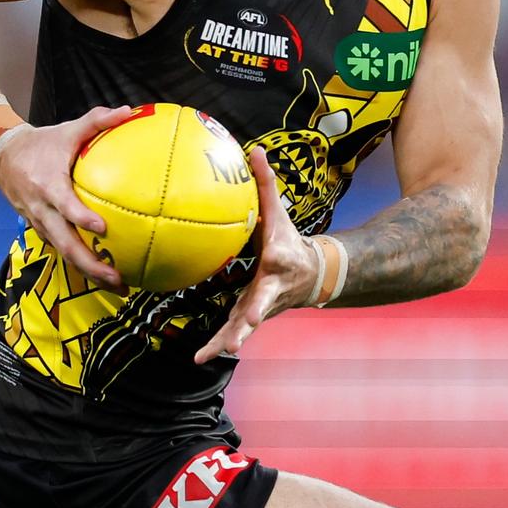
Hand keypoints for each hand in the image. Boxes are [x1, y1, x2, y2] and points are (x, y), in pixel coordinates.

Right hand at [0, 105, 131, 292]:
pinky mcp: (40, 228)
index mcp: (49, 185)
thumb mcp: (67, 129)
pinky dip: (78, 263)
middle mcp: (42, 209)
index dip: (81, 218)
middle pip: (65, 243)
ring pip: (62, 252)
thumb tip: (128, 111)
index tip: (102, 228)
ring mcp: (39, 222)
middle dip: (90, 264)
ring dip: (87, 271)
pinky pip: (59, 249)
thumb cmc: (41, 143)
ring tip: (116, 284)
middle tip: (116, 277)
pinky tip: (100, 274)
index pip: (65, 205)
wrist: (2, 155)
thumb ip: (97, 120)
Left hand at [194, 146, 317, 364]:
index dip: (273, 260)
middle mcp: (271, 289)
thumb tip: (254, 148)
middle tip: (241, 334)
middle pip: (262, 305)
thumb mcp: (279, 211)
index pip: (275, 262)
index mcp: (278, 261)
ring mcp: (261, 306)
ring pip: (244, 327)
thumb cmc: (288, 238)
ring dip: (227, 341)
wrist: (310, 275)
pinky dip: (216, 345)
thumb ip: (266, 183)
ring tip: (206, 356)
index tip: (268, 265)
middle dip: (252, 319)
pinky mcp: (250, 317)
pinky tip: (198, 359)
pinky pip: (232, 331)